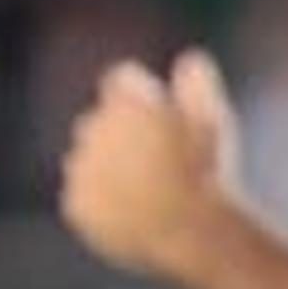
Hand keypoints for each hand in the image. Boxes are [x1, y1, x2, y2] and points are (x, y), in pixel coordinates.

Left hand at [59, 48, 239, 279]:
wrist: (189, 229)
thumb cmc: (205, 169)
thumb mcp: (213, 116)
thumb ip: (197, 81)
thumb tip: (188, 60)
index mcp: (124, 100)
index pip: (122, 80)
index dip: (143, 95)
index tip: (163, 116)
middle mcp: (91, 128)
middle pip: (100, 121)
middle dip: (121, 133)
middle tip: (158, 159)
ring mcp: (79, 169)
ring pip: (88, 160)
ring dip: (109, 169)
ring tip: (149, 191)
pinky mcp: (75, 205)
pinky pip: (83, 197)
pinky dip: (102, 203)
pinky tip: (134, 213)